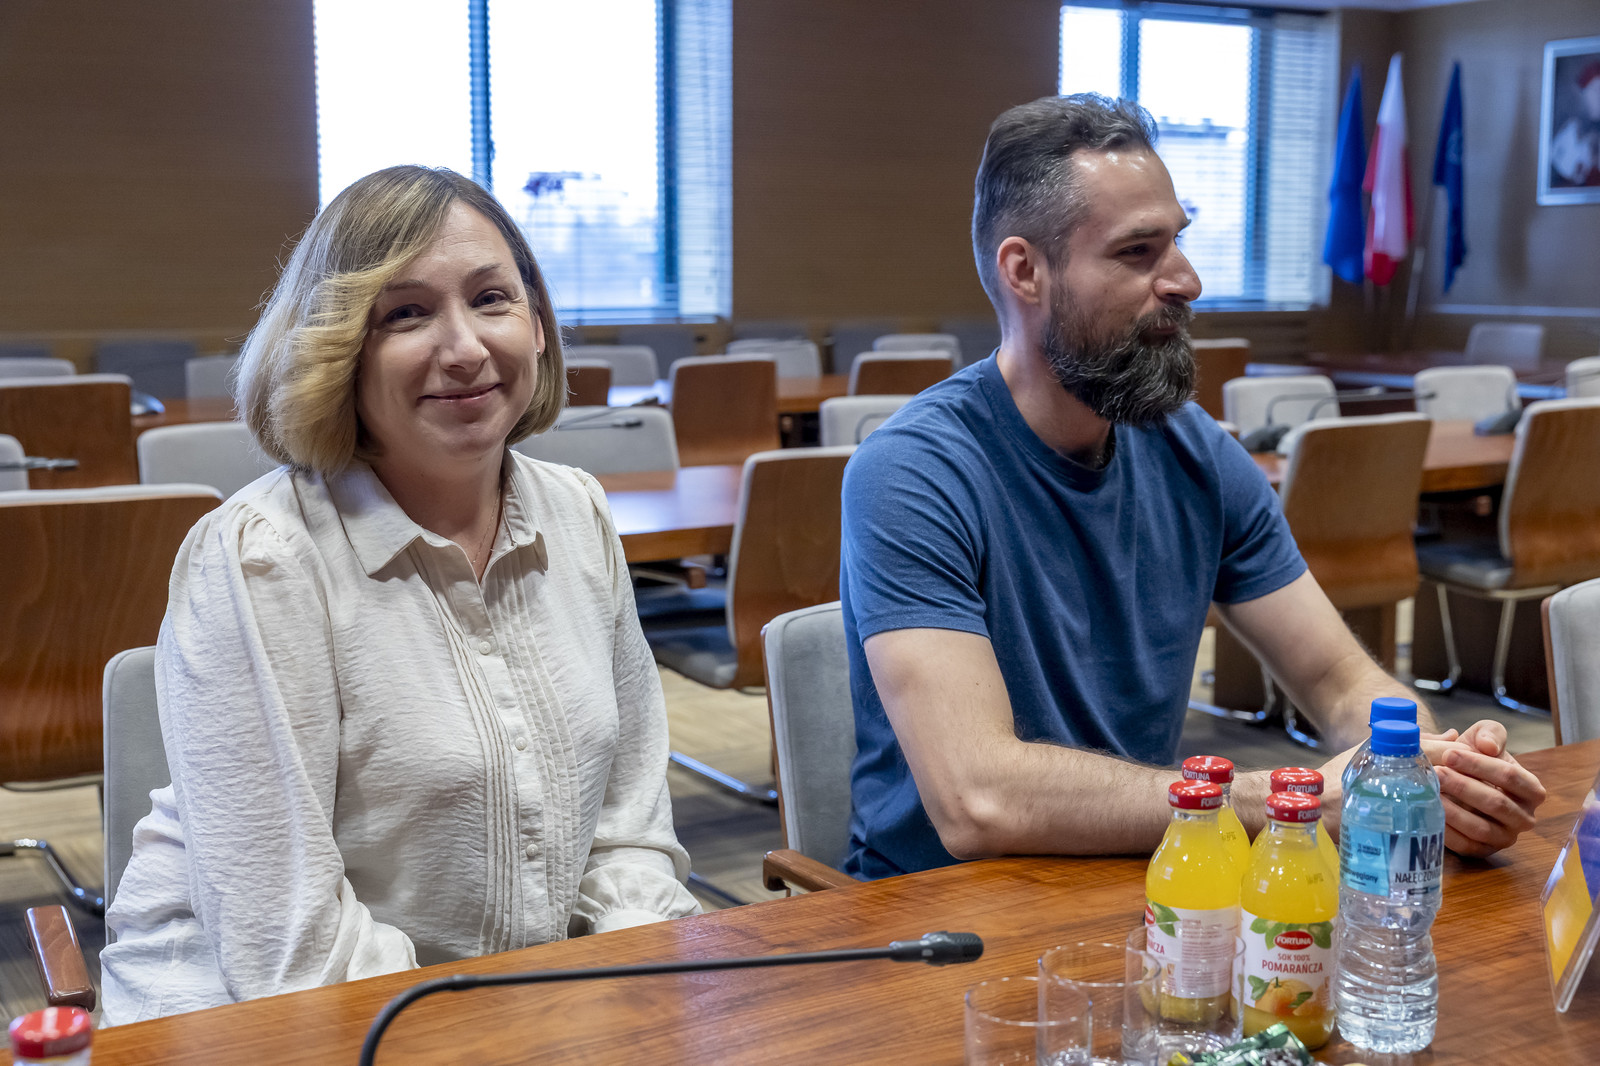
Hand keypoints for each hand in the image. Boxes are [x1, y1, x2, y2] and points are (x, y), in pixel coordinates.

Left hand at [1429, 719, 1546, 857]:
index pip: (1510, 776)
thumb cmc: (1475, 757)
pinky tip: (1430, 813)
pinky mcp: (1483, 851)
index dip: (1479, 765)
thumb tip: (1489, 746)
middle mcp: (1524, 817)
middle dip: (1463, 787)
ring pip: (1481, 827)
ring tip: (1431, 791)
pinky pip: (1466, 845)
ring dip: (1454, 810)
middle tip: (1436, 772)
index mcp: (1532, 789)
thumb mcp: (1483, 737)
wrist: (1457, 778)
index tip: (1449, 754)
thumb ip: (1491, 733)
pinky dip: (1447, 831)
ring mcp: (1504, 838)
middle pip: (1496, 803)